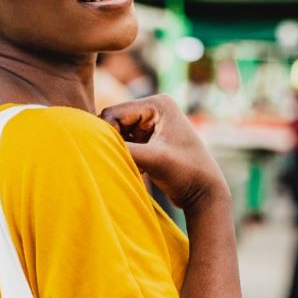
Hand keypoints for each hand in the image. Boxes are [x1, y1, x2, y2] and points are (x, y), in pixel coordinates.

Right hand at [100, 95, 227, 210]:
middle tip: (120, 163)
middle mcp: (154, 109)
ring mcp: (152, 124)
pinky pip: (126, 144)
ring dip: (120, 151)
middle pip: (114, 122)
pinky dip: (126, 157)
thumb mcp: (153, 159)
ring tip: (134, 168)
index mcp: (157, 103)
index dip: (107, 134)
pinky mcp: (150, 140)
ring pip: (118, 135)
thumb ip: (123, 148)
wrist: (205, 193)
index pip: (113, 113)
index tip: (110, 156)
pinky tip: (139, 171)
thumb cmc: (186, 173)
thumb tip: (92, 142)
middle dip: (114, 143)